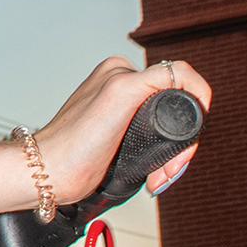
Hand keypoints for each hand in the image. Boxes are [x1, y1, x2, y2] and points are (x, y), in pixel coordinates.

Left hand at [34, 56, 211, 207]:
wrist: (52, 174)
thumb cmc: (74, 143)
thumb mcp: (119, 96)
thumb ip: (150, 78)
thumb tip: (178, 74)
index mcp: (122, 71)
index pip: (179, 79)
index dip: (194, 108)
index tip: (190, 138)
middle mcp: (123, 86)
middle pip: (177, 108)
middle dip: (180, 144)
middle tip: (169, 169)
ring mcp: (124, 111)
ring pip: (171, 130)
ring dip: (172, 157)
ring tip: (159, 175)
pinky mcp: (123, 134)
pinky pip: (159, 144)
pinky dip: (162, 162)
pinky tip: (154, 174)